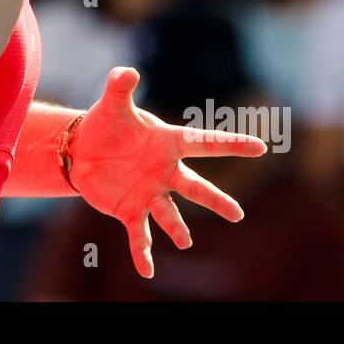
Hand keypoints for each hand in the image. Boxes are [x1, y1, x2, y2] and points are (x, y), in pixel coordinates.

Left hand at [70, 67, 267, 277]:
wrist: (82, 150)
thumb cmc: (105, 124)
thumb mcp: (112, 103)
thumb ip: (120, 86)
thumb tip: (127, 72)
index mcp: (168, 143)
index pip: (205, 143)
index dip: (232, 144)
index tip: (261, 146)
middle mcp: (165, 172)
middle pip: (196, 187)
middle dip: (216, 200)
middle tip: (236, 215)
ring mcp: (150, 193)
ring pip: (170, 214)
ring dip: (177, 229)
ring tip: (184, 241)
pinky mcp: (130, 211)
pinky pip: (139, 235)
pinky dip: (142, 253)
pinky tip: (146, 271)